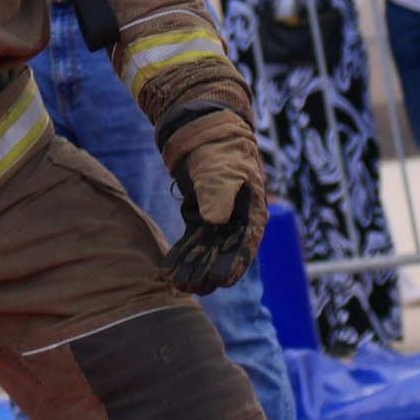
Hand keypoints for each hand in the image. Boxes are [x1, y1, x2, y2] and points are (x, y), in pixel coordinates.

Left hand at [159, 98, 267, 293]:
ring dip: (191, 268)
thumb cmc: (218, 148)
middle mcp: (237, 219)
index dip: (234, 263)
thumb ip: (218, 194)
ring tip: (176, 287)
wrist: (201, 130)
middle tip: (193, 290)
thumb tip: (215, 222)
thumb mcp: (221, 169)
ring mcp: (218, 219)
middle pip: (222, 252)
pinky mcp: (200, 216)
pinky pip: (190, 240)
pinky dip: (180, 254)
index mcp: (252, 210)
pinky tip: (166, 270)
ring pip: (205, 250)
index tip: (222, 281)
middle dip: (207, 272)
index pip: (245, 243)